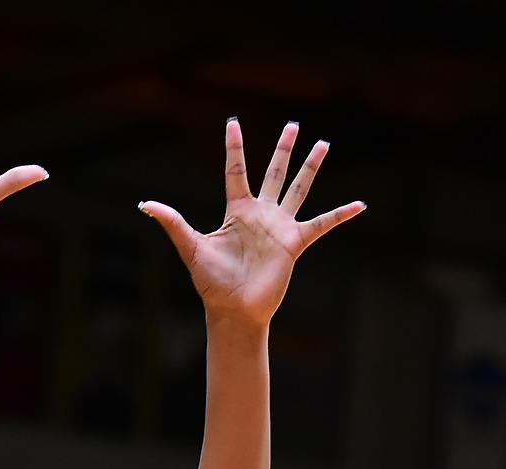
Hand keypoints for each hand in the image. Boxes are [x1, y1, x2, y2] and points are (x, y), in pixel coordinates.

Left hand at [141, 120, 363, 325]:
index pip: (236, 171)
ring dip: (310, 167)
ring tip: (323, 144)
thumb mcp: (190, 247)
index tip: (233, 122)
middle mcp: (260, 214)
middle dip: (283, 149)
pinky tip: (359, 205)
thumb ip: (172, 222)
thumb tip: (146, 204)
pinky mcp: (295, 242)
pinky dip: (340, 215)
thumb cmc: (211, 282)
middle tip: (293, 125)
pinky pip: (322, 224)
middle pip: (274, 173)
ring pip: (299, 189)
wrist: (233, 309)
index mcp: (236, 211)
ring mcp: (279, 227)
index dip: (235, 147)